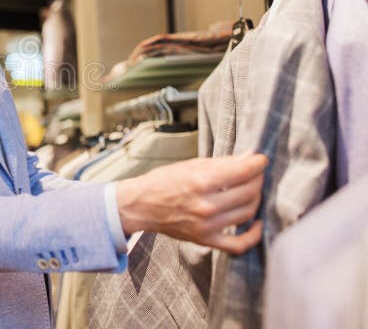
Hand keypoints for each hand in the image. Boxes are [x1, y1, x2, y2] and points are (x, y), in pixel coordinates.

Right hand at [116, 153, 267, 254]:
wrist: (141, 205)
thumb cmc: (163, 182)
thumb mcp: (190, 165)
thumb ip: (222, 163)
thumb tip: (249, 157)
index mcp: (200, 182)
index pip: (242, 172)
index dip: (258, 164)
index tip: (261, 159)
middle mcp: (205, 206)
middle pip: (249, 192)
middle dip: (257, 179)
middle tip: (255, 173)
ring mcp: (207, 226)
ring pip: (248, 213)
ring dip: (255, 199)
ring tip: (251, 190)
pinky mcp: (206, 240)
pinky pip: (239, 244)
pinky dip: (253, 235)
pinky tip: (257, 222)